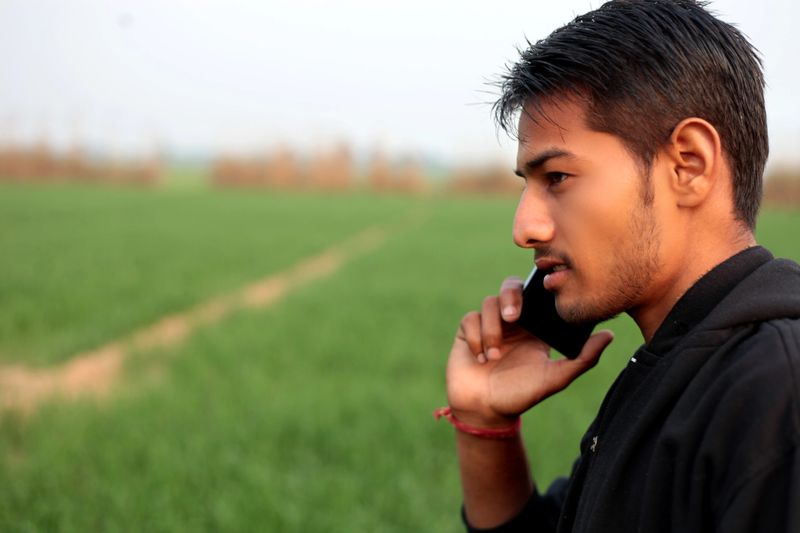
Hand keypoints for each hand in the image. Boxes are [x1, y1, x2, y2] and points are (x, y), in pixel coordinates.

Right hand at [445, 276, 613, 426]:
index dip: (537, 288)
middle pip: (510, 287)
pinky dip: (476, 337)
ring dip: (491, 329)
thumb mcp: (555, 378)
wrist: (485, 411)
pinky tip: (480, 359)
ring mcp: (489, 324)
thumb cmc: (521, 395)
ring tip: (493, 356)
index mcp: (534, 326)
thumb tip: (609, 335)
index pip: (537, 294)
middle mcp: (512, 322)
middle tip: (513, 318)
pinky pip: (470, 319)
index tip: (539, 296)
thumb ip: (583, 358)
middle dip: (510, 297)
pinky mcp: (468, 331)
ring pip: (489, 303)